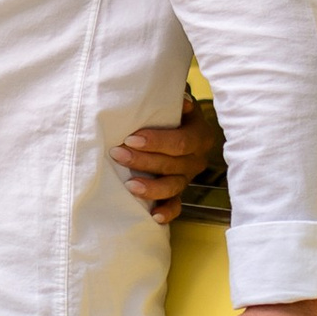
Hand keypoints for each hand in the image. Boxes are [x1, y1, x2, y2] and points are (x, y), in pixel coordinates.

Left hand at [115, 96, 221, 222]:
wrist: (173, 124)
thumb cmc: (168, 111)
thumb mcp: (173, 101)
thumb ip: (173, 99)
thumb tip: (181, 103)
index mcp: (199, 135)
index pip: (181, 142)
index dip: (157, 142)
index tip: (131, 138)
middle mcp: (196, 158)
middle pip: (172, 164)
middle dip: (143, 161)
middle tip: (118, 154)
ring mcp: (187, 177)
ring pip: (173, 186)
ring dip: (151, 187)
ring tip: (130, 185)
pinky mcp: (178, 191)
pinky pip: (176, 205)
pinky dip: (167, 211)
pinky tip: (154, 216)